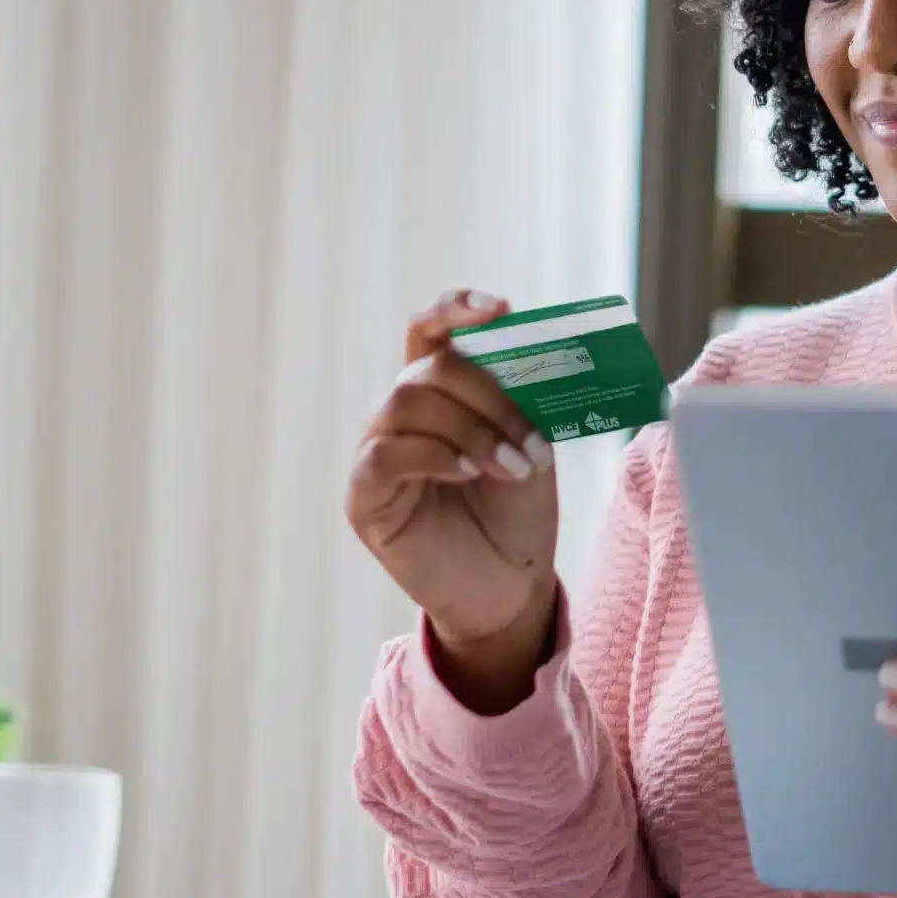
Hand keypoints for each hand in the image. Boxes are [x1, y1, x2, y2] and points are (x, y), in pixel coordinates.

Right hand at [345, 289, 559, 712]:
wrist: (509, 589)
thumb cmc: (516, 514)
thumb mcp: (529, 443)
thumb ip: (519, 398)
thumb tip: (530, 349)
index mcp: (440, 391)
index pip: (430, 328)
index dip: (457, 308)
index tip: (503, 311)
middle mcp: (401, 412)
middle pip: (430, 366)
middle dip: (489, 395)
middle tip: (532, 441)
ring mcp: (377, 451)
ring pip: (408, 404)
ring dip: (471, 429)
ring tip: (513, 467)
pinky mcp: (364, 495)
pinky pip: (386, 455)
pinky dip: (432, 455)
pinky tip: (466, 473)